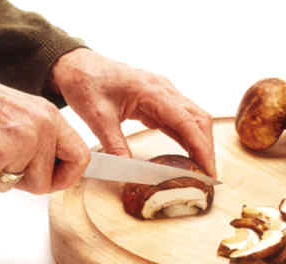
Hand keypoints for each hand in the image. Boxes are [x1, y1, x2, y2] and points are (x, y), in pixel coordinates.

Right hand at [0, 72, 89, 193]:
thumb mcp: (22, 117)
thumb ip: (42, 144)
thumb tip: (55, 176)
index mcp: (50, 117)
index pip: (80, 158)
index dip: (68, 177)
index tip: (56, 182)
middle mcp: (41, 126)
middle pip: (45, 182)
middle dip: (22, 183)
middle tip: (4, 165)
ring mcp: (22, 138)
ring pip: (15, 185)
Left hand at [50, 49, 215, 176]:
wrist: (77, 66)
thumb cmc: (87, 84)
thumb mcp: (98, 118)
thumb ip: (116, 145)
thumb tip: (129, 172)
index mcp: (152, 91)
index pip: (187, 121)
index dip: (200, 147)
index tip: (207, 169)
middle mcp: (164, 90)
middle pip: (199, 119)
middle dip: (207, 148)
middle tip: (207, 176)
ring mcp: (164, 94)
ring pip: (194, 119)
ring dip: (201, 143)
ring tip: (202, 169)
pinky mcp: (159, 101)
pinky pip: (181, 120)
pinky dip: (189, 138)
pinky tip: (189, 155)